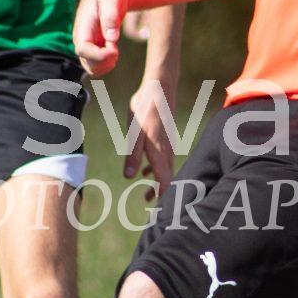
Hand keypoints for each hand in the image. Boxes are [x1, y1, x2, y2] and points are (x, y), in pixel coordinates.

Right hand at [74, 0, 130, 73]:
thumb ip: (110, 17)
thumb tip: (111, 38)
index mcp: (82, 27)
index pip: (82, 50)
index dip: (98, 55)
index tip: (114, 50)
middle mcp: (81, 39)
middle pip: (88, 63)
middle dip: (104, 61)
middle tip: (117, 50)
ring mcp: (87, 45)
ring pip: (92, 68)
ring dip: (106, 65)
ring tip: (116, 50)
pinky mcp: (94, 48)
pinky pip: (98, 65)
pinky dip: (107, 64)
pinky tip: (114, 51)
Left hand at [124, 75, 177, 196]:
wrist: (159, 87)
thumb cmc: (144, 108)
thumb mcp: (133, 132)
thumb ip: (132, 155)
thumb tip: (129, 178)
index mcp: (158, 152)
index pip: (165, 181)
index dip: (162, 196)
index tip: (158, 210)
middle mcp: (166, 151)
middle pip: (167, 178)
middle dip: (160, 194)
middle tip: (149, 206)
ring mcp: (168, 144)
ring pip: (165, 170)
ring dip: (157, 183)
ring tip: (146, 196)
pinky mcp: (165, 138)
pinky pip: (163, 160)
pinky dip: (155, 170)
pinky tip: (144, 172)